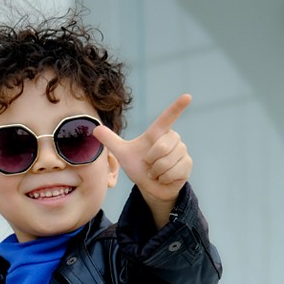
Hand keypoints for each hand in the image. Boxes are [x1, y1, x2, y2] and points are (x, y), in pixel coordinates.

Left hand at [96, 94, 192, 218]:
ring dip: (156, 172)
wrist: (150, 186)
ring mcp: (182, 150)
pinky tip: (164, 178)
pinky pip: (173, 172)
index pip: (167, 118)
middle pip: (160, 148)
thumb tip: (95, 128)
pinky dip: (164, 179)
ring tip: (157, 172)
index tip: (187, 96)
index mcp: (158, 132)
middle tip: (149, 165)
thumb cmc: (138, 166)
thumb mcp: (123, 154)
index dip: (177, 107)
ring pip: (166, 162)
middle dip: (150, 162)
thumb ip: (110, 140)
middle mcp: (172, 138)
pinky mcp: (187, 164)